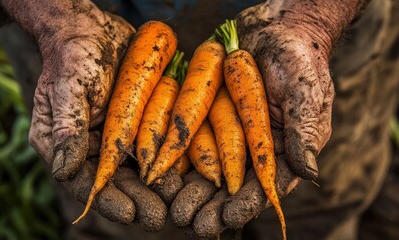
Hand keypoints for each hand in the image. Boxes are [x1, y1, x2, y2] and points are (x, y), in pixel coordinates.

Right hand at [2, 0, 181, 229]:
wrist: (93, 29)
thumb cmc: (72, 56)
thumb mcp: (66, 90)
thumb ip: (68, 130)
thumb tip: (63, 172)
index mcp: (67, 145)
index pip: (86, 180)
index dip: (108, 199)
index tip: (131, 212)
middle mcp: (93, 145)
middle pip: (116, 180)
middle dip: (138, 199)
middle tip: (158, 217)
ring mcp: (118, 135)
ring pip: (138, 168)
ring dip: (156, 187)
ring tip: (176, 203)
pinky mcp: (139, 122)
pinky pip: (154, 144)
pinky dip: (168, 159)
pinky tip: (186, 173)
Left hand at [171, 1, 335, 236]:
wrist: (275, 28)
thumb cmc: (299, 60)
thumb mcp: (306, 95)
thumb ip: (303, 133)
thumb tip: (308, 174)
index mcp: (281, 150)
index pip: (264, 186)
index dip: (246, 204)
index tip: (228, 217)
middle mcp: (252, 146)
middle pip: (231, 185)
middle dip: (212, 206)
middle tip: (196, 224)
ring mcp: (229, 132)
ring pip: (207, 169)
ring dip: (192, 191)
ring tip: (176, 210)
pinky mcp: (208, 115)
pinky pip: (192, 141)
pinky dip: (179, 160)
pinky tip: (163, 178)